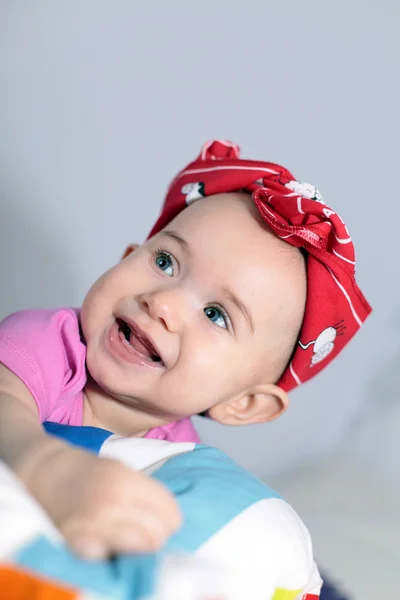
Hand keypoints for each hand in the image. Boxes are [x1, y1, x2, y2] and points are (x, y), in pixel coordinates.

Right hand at [21, 443, 180, 559]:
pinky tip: (110, 546)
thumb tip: (168, 520)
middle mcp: (111, 504)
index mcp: (125, 482)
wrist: (44, 475)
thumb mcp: (122, 471)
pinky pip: (112, 560)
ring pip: (141, 550)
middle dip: (156, 534)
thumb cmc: (87, 472)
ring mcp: (93, 528)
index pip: (169, 512)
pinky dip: (115, 556)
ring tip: (130, 540)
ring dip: (140, 547)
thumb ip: (144, 494)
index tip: (162, 519)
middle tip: (145, 530)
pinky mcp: (77, 547)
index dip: (169, 517)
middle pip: (157, 534)